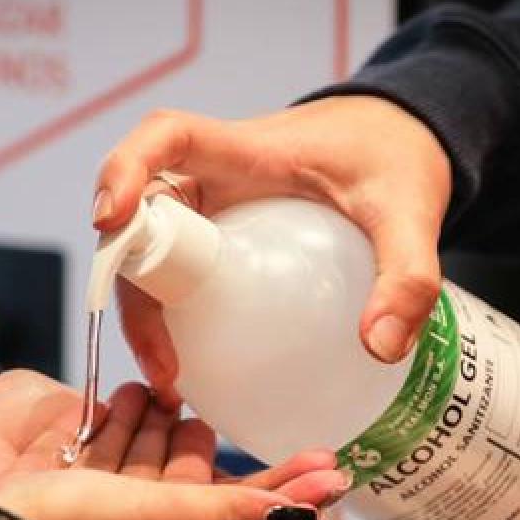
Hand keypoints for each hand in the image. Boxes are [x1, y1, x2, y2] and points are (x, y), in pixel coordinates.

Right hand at [0, 377, 350, 519]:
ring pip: (163, 465)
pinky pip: (122, 451)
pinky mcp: (84, 485)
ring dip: (175, 433)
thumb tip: (301, 519)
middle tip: (266, 425)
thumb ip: (232, 514)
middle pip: (211, 491)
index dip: (296, 498)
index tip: (334, 469)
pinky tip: (141, 399)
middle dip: (229, 457)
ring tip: (187, 401)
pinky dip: (134, 426)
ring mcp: (116, 511)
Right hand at [92, 97, 451, 406]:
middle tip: (160, 359)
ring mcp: (211, 211)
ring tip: (171, 381)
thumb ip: (406, 274)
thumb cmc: (393, 158)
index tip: (109, 217)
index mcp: (245, 151)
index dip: (125, 168)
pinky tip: (195, 370)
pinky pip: (180, 274)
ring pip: (151, 254)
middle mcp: (212, 178)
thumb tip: (380, 347)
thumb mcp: (410, 211)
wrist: (397, 142)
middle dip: (130, 284)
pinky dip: (174, 317)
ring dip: (145, 313)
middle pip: (141, 217)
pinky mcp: (221, 241)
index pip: (167, 138)